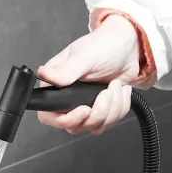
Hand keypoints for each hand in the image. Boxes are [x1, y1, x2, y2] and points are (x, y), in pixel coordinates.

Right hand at [37, 14, 142, 134]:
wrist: (127, 48)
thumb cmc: (104, 46)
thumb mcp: (84, 57)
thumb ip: (65, 71)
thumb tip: (43, 74)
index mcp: (55, 86)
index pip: (49, 116)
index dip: (67, 119)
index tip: (85, 109)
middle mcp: (66, 100)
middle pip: (75, 126)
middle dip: (98, 112)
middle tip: (107, 92)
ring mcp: (83, 107)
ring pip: (94, 126)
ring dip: (112, 108)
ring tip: (115, 86)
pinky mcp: (99, 111)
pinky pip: (108, 123)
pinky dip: (120, 108)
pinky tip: (119, 91)